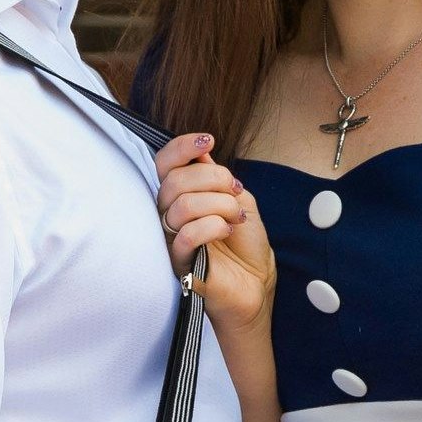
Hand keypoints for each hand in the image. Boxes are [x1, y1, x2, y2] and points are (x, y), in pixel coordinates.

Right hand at [155, 133, 276, 333]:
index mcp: (181, 195)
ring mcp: (171, 238)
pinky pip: (185, 235)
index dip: (181, 147)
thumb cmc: (245, 242)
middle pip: (174, 181)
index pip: (164, 164)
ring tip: (236, 217)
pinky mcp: (178, 263)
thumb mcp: (238, 198)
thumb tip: (200, 153)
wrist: (256, 281)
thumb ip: (217, 177)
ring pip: (181, 206)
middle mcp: (170, 213)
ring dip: (219, 205)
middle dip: (213, 179)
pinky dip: (212, 226)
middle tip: (235, 191)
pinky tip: (226, 231)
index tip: (208, 141)